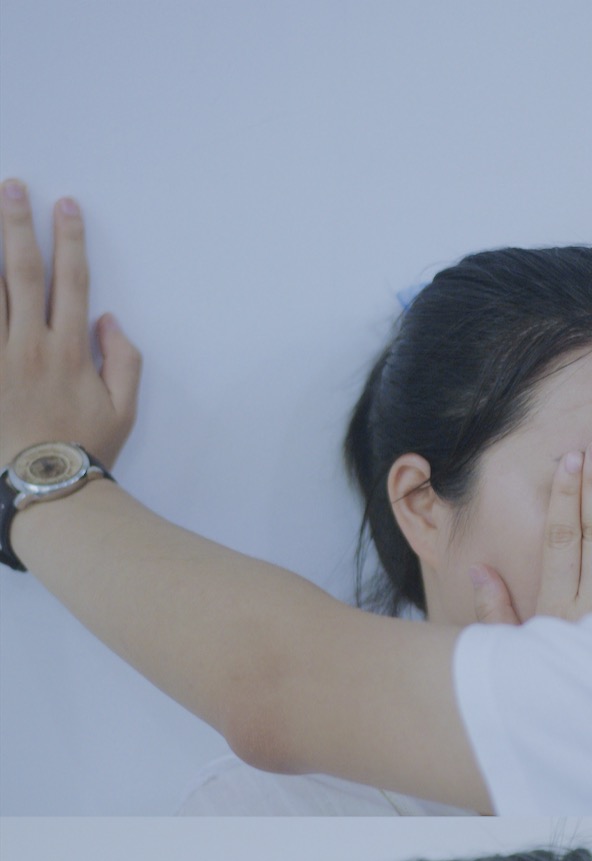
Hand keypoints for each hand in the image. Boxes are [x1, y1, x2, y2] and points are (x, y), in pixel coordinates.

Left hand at [0, 182, 140, 468]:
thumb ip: (123, 361)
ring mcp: (0, 359)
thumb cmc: (85, 450)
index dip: (70, 241)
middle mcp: (31, 345)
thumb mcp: (123, 410)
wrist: (45, 486)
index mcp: (69, 351)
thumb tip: (108, 322)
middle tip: (12, 187)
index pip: (72, 282)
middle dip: (18, 226)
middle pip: (23, 273)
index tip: (66, 207)